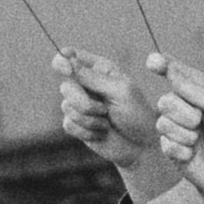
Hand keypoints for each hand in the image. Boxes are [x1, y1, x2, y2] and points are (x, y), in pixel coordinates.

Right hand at [51, 52, 162, 174]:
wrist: (141, 147)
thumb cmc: (136, 114)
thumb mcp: (118, 90)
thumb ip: (90, 77)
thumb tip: (63, 60)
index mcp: (99, 69)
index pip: (70, 56)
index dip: (62, 60)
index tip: (65, 68)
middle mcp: (86, 85)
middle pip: (65, 86)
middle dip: (83, 102)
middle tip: (104, 110)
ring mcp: (80, 105)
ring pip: (66, 107)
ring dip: (89, 118)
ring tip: (107, 122)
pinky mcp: (77, 125)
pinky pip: (68, 124)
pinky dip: (86, 131)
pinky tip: (101, 133)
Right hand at [146, 58, 203, 203]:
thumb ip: (194, 89)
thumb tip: (169, 69)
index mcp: (200, 90)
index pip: (175, 72)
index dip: (162, 64)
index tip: (152, 61)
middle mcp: (186, 107)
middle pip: (165, 100)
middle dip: (185, 113)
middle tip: (203, 123)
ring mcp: (177, 128)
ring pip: (162, 122)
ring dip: (186, 134)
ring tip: (200, 142)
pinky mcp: (172, 149)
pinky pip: (164, 143)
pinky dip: (182, 150)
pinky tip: (194, 156)